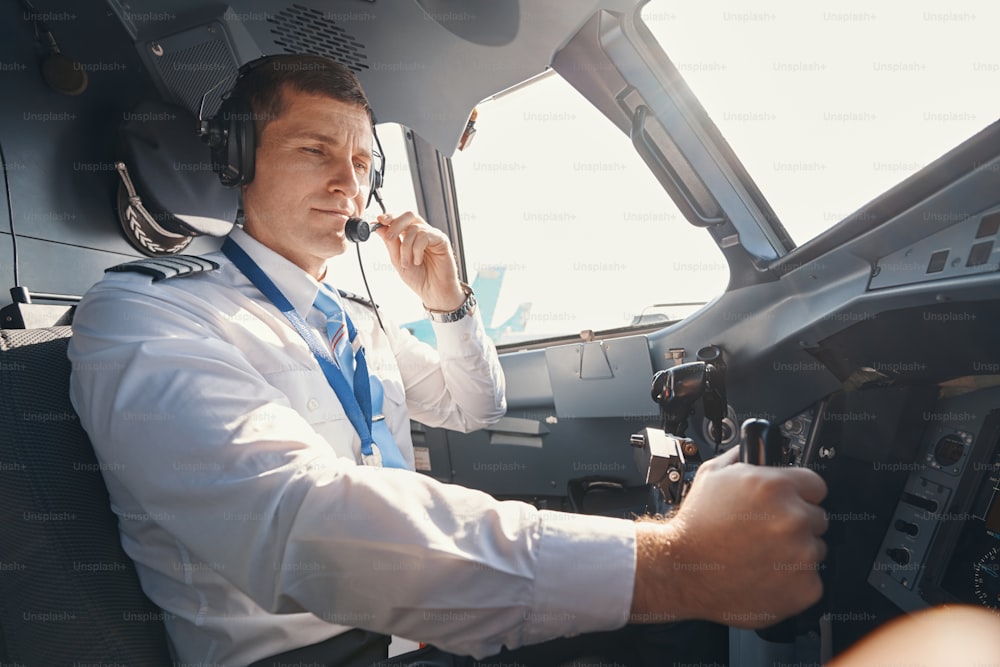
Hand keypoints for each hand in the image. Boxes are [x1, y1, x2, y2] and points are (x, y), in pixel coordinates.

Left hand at [375, 211, 465, 310]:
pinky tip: (418, 261)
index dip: (389, 217)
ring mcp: (432, 235)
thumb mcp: (397, 260)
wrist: (432, 292)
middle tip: (389, 238)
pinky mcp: (441, 240)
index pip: (399, 219)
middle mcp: (421, 233)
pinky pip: (425, 236)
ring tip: (407, 263)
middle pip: (408, 216)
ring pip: (414, 228)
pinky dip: (417, 250)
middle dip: (396, 224)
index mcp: (410, 236)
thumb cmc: (418, 278)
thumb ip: (390, 243)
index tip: (379, 220)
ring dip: (406, 247)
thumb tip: (378, 227)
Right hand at [630, 446, 827, 626]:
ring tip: (762, 554)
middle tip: (767, 531)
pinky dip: (793, 580)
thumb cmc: (694, 526)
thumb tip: (756, 446)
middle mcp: (793, 518)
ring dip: (796, 552)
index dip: (799, 494)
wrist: (682, 570)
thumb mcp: (712, 474)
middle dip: (796, 523)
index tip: (788, 503)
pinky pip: (811, 580)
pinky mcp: (804, 586)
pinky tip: (766, 573)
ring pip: (815, 549)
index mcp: (776, 487)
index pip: (816, 485)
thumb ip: (742, 456)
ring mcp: (802, 554)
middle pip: (817, 517)